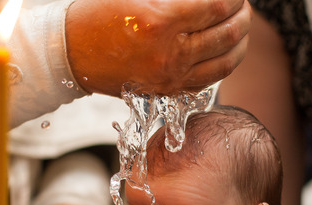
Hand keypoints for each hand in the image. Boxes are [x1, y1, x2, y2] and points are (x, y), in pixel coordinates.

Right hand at [65, 0, 250, 95]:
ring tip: (242, 27)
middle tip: (243, 6)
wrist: (68, 53)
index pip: (215, 6)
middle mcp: (168, 53)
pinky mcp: (167, 90)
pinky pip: (208, 81)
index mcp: (160, 22)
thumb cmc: (95, 15)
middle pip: (227, 34)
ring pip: (225, 62)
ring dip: (241, 42)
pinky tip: (226, 51)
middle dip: (243, 16)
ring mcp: (169, 76)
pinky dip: (224, 64)